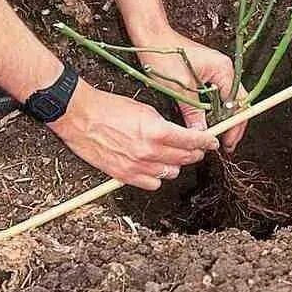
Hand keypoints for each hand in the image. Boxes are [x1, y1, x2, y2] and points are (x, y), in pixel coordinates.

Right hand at [49, 79, 218, 189]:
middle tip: (196, 148)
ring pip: (171, 173)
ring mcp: (137, 166)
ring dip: (176, 164)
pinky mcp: (123, 175)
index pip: (192, 141)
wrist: (80, 115)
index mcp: (157, 131)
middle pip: (185, 158)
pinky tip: (156, 167)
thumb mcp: (145, 109)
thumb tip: (180, 134)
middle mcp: (149, 151)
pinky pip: (152, 184)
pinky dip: (157, 177)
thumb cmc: (108, 107)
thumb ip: (165, 125)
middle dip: (195, 152)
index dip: (207, 142)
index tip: (212, 141)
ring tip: (173, 156)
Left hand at [135, 28, 247, 151]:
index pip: (239, 103)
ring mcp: (214, 70)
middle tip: (223, 142)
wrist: (150, 36)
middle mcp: (223, 69)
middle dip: (230, 123)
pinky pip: (214, 94)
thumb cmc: (164, 56)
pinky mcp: (204, 72)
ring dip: (220, 117)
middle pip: (235, 102)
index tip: (229, 141)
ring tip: (213, 134)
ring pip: (224, 100)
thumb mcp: (180, 90)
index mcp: (223, 70)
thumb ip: (194, 113)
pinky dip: (211, 108)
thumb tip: (202, 133)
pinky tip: (205, 120)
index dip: (235, 125)